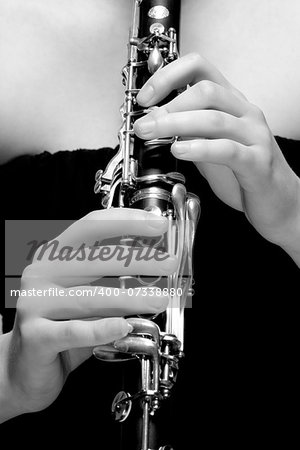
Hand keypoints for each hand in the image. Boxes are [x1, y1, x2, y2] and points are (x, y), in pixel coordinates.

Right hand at [0, 208, 176, 421]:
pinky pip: (74, 331)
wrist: (25, 368)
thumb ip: (110, 278)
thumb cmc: (61, 325)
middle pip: (95, 258)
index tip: (157, 225)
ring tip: (160, 299)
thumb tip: (153, 261)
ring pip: (91, 296)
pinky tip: (124, 325)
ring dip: (131, 297)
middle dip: (138, 259)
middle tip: (168, 263)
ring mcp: (35, 304)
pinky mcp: (35, 336)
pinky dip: (102, 328)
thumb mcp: (85, 294)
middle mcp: (42, 274)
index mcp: (54, 255)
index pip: (91, 227)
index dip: (127, 222)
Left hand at [134, 53, 299, 258]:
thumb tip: (154, 122)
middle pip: (206, 91)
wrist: (277, 201)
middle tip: (144, 124)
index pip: (200, 68)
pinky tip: (180, 150)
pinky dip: (199, 148)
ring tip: (152, 134)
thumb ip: (188, 131)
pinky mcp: (257, 162)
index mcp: (231, 103)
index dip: (168, 76)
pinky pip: (227, 150)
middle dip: (168, 105)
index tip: (145, 97)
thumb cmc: (243, 173)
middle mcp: (245, 113)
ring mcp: (254, 136)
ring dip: (176, 124)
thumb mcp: (209, 145)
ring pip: (214, 119)